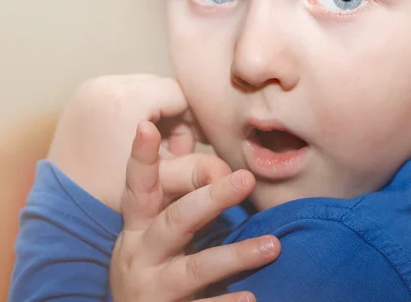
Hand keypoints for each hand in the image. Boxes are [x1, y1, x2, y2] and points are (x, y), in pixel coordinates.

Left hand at [47, 74, 199, 211]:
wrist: (62, 206)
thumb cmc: (113, 196)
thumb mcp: (162, 182)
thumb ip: (198, 169)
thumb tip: (235, 171)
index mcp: (127, 100)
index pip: (181, 94)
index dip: (195, 119)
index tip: (199, 144)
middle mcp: (106, 85)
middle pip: (163, 89)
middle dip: (175, 117)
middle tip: (174, 150)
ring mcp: (91, 88)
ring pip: (145, 89)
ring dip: (157, 114)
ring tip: (154, 148)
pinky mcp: (83, 94)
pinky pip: (124, 92)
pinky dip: (136, 111)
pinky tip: (134, 141)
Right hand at [110, 121, 280, 301]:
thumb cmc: (152, 265)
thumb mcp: (154, 233)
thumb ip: (183, 202)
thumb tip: (225, 170)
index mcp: (138, 227)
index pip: (139, 187)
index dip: (141, 158)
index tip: (146, 125)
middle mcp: (140, 254)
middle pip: (175, 221)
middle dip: (210, 199)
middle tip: (246, 178)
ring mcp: (154, 288)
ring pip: (194, 268)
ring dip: (234, 255)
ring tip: (273, 246)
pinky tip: (252, 298)